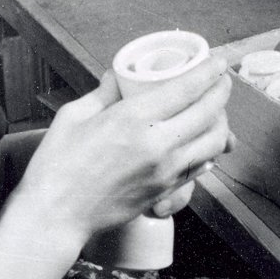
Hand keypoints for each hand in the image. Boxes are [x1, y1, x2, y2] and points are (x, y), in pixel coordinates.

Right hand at [13, 56, 231, 248]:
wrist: (57, 215)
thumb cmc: (57, 165)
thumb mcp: (74, 116)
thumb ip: (104, 93)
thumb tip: (119, 76)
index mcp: (133, 118)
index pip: (188, 89)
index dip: (209, 72)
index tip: (218, 62)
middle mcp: (158, 144)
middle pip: (209, 112)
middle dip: (222, 91)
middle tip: (221, 81)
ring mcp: (166, 171)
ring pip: (214, 142)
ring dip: (222, 122)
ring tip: (215, 111)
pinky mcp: (167, 191)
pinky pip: (202, 166)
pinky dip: (209, 150)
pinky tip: (203, 141)